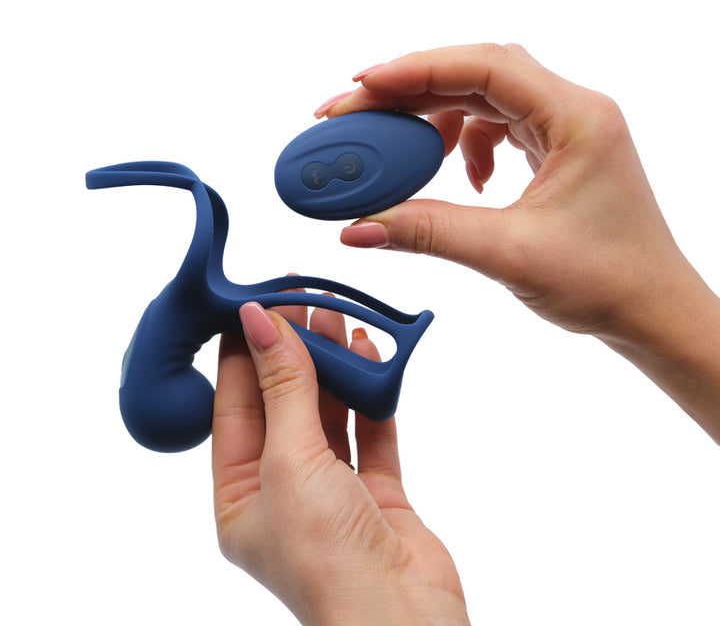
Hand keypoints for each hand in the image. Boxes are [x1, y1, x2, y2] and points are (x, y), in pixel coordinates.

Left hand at [212, 300, 470, 625]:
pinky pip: (368, 432)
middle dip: (294, 352)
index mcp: (240, 497)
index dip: (245, 354)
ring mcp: (331, 493)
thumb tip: (262, 323)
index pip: (236, 408)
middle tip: (302, 299)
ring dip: (333, 367)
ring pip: (327, 414)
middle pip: (284, 405)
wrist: (402, 621)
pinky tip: (369, 355)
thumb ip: (284, 389)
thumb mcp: (291, 461)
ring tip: (336, 316)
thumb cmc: (327, 559)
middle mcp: (282, 492)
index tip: (255, 305)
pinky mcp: (376, 493)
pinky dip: (369, 395)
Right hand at [315, 44, 719, 442]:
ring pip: (483, 100)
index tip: (361, 84)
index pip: (485, 67)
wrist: (650, 312)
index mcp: (575, 117)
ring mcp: (565, 129)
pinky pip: (497, 127)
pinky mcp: (556, 152)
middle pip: (475, 75)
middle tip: (353, 114)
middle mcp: (572, 111)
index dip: (416, 69)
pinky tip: (459, 178)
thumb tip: (359, 228)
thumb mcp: (506, 253)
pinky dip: (464, 145)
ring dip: (434, 119)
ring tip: (397, 152)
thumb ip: (426, 233)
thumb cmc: (607, 281)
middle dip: (410, 92)